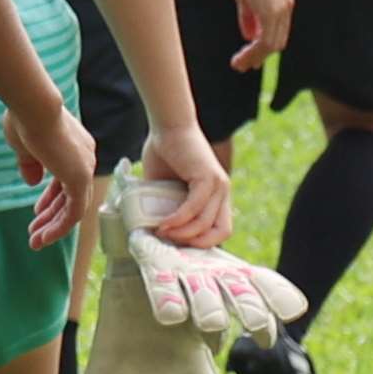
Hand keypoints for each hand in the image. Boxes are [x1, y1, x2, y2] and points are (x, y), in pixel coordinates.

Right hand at [6, 103, 102, 248]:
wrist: (33, 106)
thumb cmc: (24, 118)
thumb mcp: (25, 147)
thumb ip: (31, 165)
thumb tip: (32, 182)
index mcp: (74, 148)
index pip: (67, 180)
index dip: (51, 198)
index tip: (37, 211)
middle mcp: (84, 158)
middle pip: (71, 196)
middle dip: (51, 216)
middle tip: (35, 232)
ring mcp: (84, 168)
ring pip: (73, 207)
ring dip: (54, 227)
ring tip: (35, 242)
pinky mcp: (80, 178)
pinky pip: (74, 212)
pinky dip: (59, 227)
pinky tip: (43, 237)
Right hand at [132, 125, 233, 255]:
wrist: (167, 127)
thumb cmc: (165, 155)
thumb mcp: (165, 189)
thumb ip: (164, 208)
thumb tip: (150, 232)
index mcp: (216, 196)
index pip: (221, 230)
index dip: (202, 243)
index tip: (178, 246)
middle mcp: (222, 192)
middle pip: (220, 232)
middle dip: (194, 245)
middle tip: (170, 244)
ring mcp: (218, 185)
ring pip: (205, 224)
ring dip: (182, 235)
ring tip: (161, 234)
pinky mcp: (208, 178)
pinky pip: (195, 208)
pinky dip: (178, 220)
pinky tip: (163, 224)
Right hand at [223, 0, 294, 75]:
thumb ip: (249, 16)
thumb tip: (249, 36)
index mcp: (282, 3)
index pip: (277, 33)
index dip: (263, 48)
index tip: (248, 58)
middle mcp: (285, 8)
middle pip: (276, 43)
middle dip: (258, 57)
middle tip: (240, 65)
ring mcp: (280, 11)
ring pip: (271, 46)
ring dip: (253, 58)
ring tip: (237, 65)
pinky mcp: (271, 12)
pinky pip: (265, 42)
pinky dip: (253, 53)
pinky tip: (240, 58)